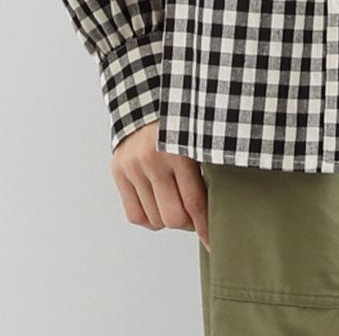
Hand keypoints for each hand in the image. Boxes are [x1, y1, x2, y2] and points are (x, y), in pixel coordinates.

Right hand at [110, 121, 209, 250]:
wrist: (146, 97)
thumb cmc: (183, 119)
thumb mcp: (199, 137)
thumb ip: (205, 167)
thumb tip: (219, 210)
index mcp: (180, 149)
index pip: (195, 203)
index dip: (206, 227)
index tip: (214, 242)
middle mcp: (153, 159)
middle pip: (173, 217)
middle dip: (189, 224)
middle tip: (197, 217)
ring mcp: (133, 166)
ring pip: (155, 220)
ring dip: (169, 219)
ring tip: (178, 203)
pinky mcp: (118, 170)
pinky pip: (135, 215)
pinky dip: (150, 218)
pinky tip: (159, 204)